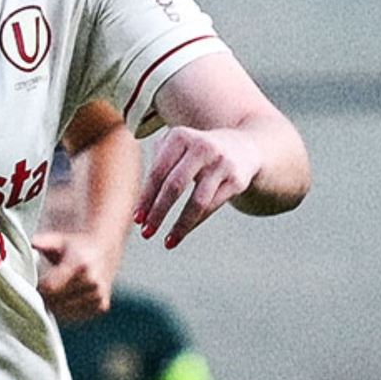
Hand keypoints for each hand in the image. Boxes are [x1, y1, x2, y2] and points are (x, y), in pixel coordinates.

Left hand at [33, 231, 120, 321]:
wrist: (102, 250)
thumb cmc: (74, 246)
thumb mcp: (59, 240)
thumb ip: (44, 242)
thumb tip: (32, 243)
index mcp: (80, 265)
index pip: (49, 288)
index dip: (39, 288)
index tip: (36, 282)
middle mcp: (92, 282)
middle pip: (55, 302)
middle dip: (46, 297)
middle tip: (44, 287)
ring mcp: (98, 296)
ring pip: (64, 312)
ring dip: (56, 305)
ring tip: (57, 290)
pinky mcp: (102, 306)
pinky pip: (74, 317)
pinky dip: (67, 310)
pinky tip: (68, 296)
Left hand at [135, 126, 263, 248]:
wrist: (244, 146)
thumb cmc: (196, 151)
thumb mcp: (176, 146)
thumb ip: (156, 166)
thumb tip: (141, 205)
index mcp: (180, 137)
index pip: (158, 171)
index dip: (146, 197)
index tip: (136, 218)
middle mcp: (202, 147)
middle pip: (175, 185)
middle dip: (158, 212)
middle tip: (146, 233)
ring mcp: (221, 163)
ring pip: (197, 201)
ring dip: (180, 225)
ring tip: (167, 242)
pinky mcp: (237, 180)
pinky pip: (212, 206)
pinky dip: (195, 222)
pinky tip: (183, 233)